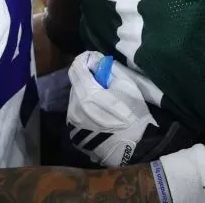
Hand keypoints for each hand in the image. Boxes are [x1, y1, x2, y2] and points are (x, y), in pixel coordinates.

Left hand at [66, 51, 156, 166]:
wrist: (131, 146)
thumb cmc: (132, 113)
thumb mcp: (126, 85)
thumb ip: (109, 69)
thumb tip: (95, 59)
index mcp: (87, 93)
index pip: (77, 67)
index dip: (84, 59)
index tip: (93, 58)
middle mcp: (74, 106)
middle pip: (75, 82)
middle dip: (85, 76)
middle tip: (100, 78)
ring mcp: (72, 120)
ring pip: (74, 97)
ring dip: (83, 91)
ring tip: (100, 96)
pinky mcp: (73, 131)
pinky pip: (75, 111)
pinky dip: (83, 106)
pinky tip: (96, 111)